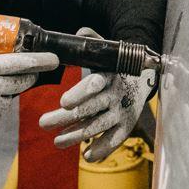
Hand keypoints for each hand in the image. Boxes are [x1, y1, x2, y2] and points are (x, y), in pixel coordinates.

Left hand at [37, 28, 158, 161]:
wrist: (146, 76)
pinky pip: (115, 140)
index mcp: (109, 74)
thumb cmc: (116, 64)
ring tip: (57, 142)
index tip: (63, 102)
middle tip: (43, 123)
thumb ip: (93, 40)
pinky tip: (87, 156)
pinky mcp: (127, 125)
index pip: (95, 83)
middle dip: (65, 118)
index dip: (80, 93)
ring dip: (76, 135)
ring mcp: (122, 111)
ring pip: (98, 126)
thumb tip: (80, 33)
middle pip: (90, 108)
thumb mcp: (108, 50)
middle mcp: (117, 94)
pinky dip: (102, 149)